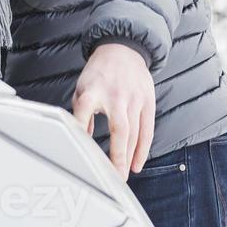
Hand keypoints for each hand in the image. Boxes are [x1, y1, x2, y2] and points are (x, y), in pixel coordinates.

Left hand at [71, 41, 155, 179]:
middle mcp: (115, 95)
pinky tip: (137, 163)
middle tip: (114, 178)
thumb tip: (80, 139)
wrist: (123, 49)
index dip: (81, 129)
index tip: (79, 151)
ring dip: (129, 157)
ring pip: (135, 133)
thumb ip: (80, 112)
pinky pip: (148, 129)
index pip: (84, 111)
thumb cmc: (99, 73)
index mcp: (93, 91)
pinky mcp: (147, 101)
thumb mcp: (82, 87)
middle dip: (117, 157)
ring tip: (123, 176)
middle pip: (119, 130)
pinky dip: (143, 149)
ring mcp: (134, 99)